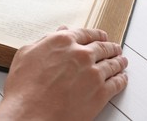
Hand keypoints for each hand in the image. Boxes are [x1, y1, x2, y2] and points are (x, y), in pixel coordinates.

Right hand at [0, 27, 127, 120]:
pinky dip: (121, 79)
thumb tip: (57, 33)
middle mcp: (80, 54)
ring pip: (112, 63)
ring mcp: (93, 73)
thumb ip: (44, 41)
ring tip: (121, 61)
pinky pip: (117, 83)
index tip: (100, 36)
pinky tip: (121, 78)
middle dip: (110, 46)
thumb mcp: (26, 54)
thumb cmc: (24, 86)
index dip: (95, 34)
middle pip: (102, 47)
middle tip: (113, 48)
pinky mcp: (101, 92)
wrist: (30, 113)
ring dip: (118, 61)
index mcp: (62, 41)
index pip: (85, 33)